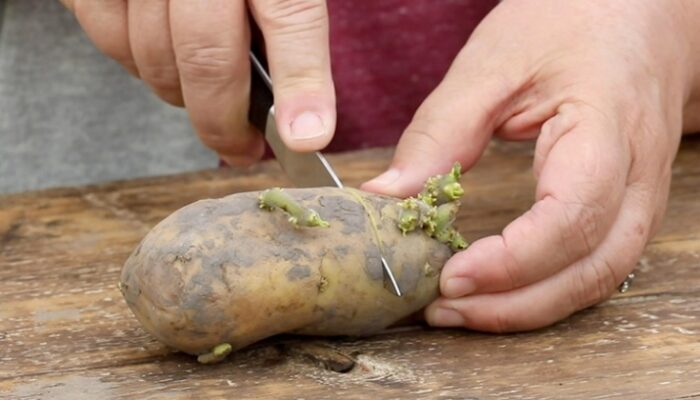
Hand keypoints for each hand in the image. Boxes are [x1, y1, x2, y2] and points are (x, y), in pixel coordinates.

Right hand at [60, 0, 335, 164]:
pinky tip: (164, 63)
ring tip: (206, 98)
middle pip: (209, 55)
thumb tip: (300, 115)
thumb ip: (287, 23)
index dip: (301, 82)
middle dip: (224, 122)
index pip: (291, 14)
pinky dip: (137, 64)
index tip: (306, 138)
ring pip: (155, 55)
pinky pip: (110, 35)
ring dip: (182, 95)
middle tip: (242, 149)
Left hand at [363, 0, 699, 330]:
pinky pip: (598, 263)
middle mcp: (640, 173)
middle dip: (514, 304)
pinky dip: (548, 289)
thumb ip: (440, 132)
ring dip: (530, 307)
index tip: (449, 277)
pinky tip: (502, 291)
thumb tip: (386, 197)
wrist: (638, 8)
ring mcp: (644, 192)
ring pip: (600, 278)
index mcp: (608, 127)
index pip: (571, 216)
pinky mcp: (630, 202)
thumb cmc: (569, 19)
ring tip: (463, 311)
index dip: (511, 261)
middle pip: (591, 267)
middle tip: (443, 310)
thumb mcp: (493, 63)